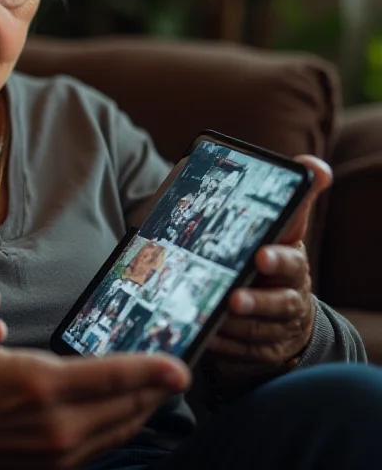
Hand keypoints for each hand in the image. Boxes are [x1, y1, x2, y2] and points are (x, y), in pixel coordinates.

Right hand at [0, 284, 190, 468]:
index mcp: (33, 385)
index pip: (109, 378)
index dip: (149, 371)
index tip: (181, 367)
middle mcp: (47, 427)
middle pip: (119, 412)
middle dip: (152, 393)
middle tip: (175, 377)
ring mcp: (40, 456)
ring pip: (107, 438)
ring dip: (134, 417)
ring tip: (151, 397)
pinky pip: (85, 456)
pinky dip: (107, 438)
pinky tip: (109, 424)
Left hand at [205, 155, 331, 383]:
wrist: (281, 307)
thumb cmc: (271, 257)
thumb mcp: (281, 227)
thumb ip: (291, 199)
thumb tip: (313, 165)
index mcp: (291, 261)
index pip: (290, 258)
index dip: (278, 258)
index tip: (260, 255)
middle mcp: (290, 295)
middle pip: (279, 303)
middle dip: (257, 301)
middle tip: (234, 298)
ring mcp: (280, 327)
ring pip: (258, 332)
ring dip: (235, 328)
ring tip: (210, 319)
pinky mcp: (265, 351)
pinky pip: (244, 354)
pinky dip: (225, 347)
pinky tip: (205, 338)